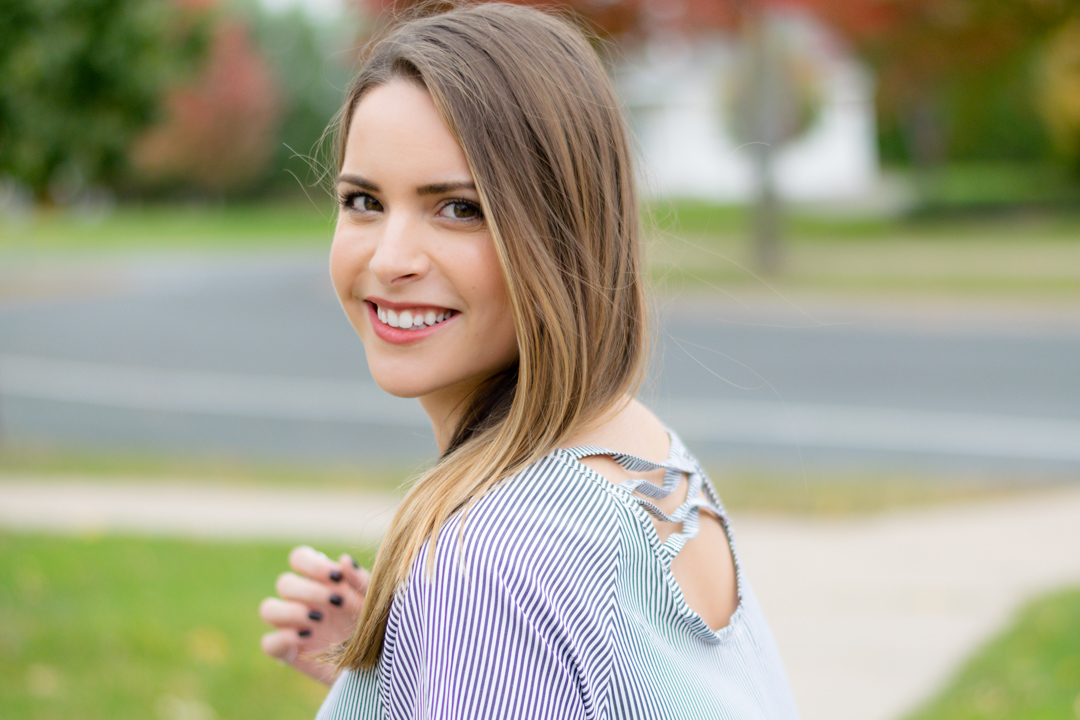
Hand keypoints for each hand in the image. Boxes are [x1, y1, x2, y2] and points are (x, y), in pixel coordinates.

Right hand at [259, 545, 370, 684]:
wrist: (378, 665)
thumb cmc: (375, 626)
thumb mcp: (374, 601)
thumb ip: (361, 580)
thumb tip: (344, 559)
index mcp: (320, 581)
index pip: (299, 558)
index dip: (312, 564)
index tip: (337, 578)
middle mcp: (302, 601)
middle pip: (284, 582)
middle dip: (310, 591)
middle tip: (337, 603)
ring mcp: (292, 626)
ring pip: (267, 609)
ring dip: (291, 611)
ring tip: (319, 620)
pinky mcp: (288, 653)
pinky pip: (268, 642)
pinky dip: (284, 638)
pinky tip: (309, 638)